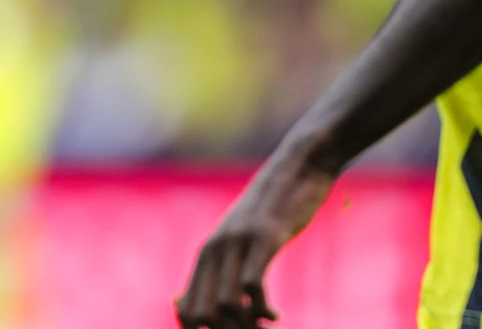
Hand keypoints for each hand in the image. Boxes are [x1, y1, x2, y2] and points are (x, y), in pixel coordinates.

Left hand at [175, 153, 334, 328]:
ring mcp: (238, 243)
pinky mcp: (264, 239)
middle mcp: (214, 249)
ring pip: (226, 305)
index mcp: (206, 254)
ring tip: (262, 327)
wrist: (296, 169)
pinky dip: (262, 311)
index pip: (185, 311)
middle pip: (202, 314)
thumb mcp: (240, 238)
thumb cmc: (271, 212)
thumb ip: (219, 265)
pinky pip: (253, 287)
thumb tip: (189, 300)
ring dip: (246, 328)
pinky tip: (273, 315)